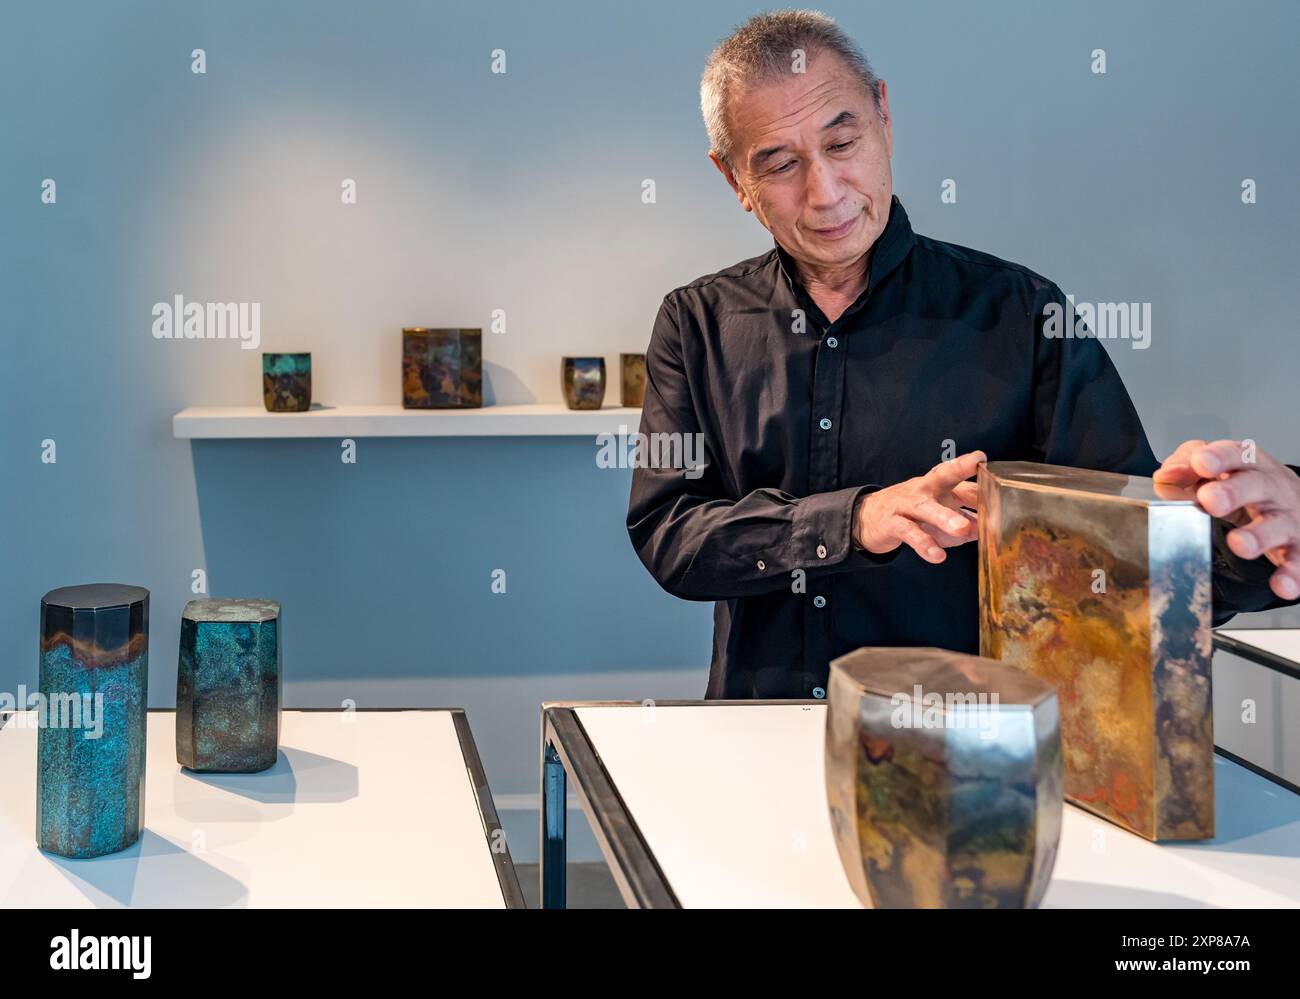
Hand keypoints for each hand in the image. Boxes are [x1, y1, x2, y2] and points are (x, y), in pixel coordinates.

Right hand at [853, 451, 984, 562]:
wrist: (868, 518)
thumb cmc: (912, 514)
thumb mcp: (939, 513)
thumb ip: (965, 520)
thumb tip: (989, 531)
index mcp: (938, 485)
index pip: (962, 478)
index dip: (979, 476)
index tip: (992, 469)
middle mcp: (924, 489)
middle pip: (942, 475)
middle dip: (958, 468)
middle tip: (975, 464)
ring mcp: (907, 504)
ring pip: (926, 507)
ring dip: (944, 517)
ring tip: (962, 528)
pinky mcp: (893, 523)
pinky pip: (910, 532)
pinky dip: (924, 543)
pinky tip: (937, 555)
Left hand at [1153, 438, 1299, 600]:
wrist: (1295, 505)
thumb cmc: (1246, 487)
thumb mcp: (1216, 472)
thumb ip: (1186, 469)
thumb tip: (1165, 475)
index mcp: (1248, 465)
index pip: (1234, 455)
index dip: (1218, 458)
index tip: (1201, 463)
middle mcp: (1270, 488)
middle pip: (1255, 485)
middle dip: (1233, 492)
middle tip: (1210, 500)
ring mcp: (1287, 517)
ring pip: (1277, 524)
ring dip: (1258, 535)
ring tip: (1240, 544)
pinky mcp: (1298, 546)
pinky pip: (1297, 561)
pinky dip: (1291, 574)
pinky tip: (1280, 584)